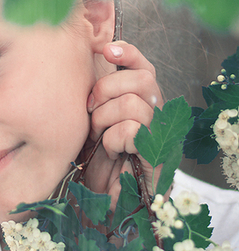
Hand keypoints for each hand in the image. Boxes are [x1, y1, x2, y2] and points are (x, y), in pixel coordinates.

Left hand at [81, 40, 162, 206]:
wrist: (103, 200)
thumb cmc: (96, 158)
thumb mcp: (93, 119)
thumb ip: (98, 94)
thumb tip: (93, 57)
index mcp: (143, 101)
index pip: (144, 67)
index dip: (128, 53)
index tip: (105, 50)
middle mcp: (157, 113)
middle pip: (142, 80)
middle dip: (107, 90)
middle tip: (91, 109)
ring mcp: (160, 133)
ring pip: (132, 104)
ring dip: (105, 120)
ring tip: (100, 136)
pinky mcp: (157, 153)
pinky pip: (131, 130)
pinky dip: (113, 141)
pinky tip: (112, 152)